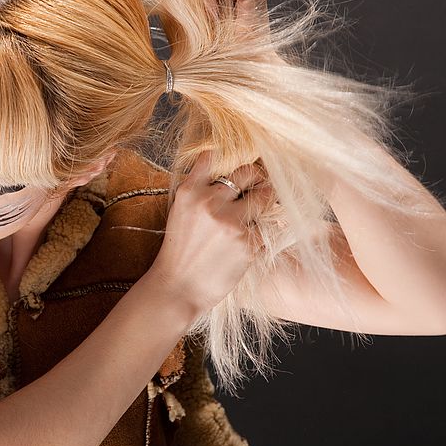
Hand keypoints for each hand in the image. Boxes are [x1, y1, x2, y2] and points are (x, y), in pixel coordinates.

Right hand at [146, 150, 274, 323]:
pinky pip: (268, 228)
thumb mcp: (180, 213)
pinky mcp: (248, 243)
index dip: (228, 160)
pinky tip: (250, 244)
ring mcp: (231, 222)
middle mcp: (210, 201)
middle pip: (249, 172)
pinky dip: (263, 234)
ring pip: (265, 198)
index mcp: (190, 191)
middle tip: (258, 189)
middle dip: (257, 179)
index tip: (234, 169)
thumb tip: (224, 169)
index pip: (213, 157)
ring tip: (259, 215)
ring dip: (266, 204)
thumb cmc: (179, 252)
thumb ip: (199, 190)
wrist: (178, 288)